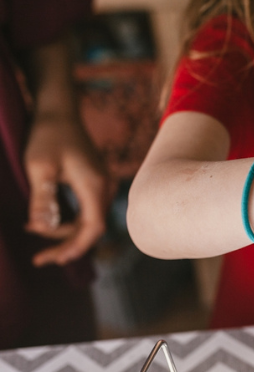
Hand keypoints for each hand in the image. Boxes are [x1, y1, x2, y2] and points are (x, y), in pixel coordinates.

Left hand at [24, 113, 108, 266]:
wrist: (59, 110)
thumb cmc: (47, 135)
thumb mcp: (38, 167)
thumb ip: (42, 198)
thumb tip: (41, 228)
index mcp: (93, 184)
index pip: (93, 227)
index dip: (75, 247)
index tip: (53, 261)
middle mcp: (103, 186)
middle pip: (92, 227)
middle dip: (67, 245)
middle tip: (39, 259)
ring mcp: (101, 183)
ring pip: (89, 220)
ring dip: (65, 232)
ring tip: (33, 232)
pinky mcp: (94, 181)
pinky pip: (86, 209)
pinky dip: (68, 220)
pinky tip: (46, 220)